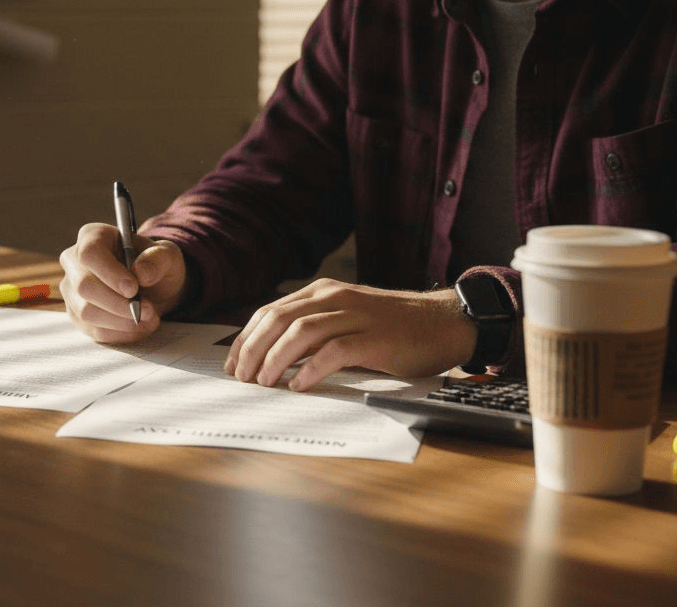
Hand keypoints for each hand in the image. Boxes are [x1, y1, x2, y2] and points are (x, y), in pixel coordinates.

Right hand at [59, 223, 187, 343]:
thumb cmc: (154, 265)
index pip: (89, 253)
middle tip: (148, 310)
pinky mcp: (76, 315)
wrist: (152, 287)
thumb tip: (140, 273)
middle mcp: (74, 261)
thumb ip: (158, 259)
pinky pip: (93, 330)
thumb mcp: (167, 255)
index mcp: (92, 237)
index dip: (109, 273)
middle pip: (83, 286)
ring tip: (148, 318)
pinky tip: (138, 326)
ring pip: (85, 312)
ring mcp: (72, 290)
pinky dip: (120, 333)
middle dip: (118, 304)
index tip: (134, 289)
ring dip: (121, 321)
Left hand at [224, 278, 474, 390]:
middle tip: (241, 378)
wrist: (444, 323)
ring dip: (275, 360)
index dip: (245, 339)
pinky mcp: (375, 338)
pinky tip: (299, 385)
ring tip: (264, 383)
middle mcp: (334, 297)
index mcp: (322, 291)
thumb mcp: (344, 320)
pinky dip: (311, 369)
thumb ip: (312, 332)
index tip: (233, 365)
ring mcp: (355, 315)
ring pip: (301, 333)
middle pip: (277, 320)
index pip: (269, 311)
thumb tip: (270, 357)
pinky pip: (334, 351)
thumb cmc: (392, 327)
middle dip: (252, 350)